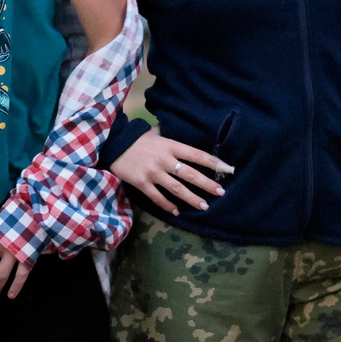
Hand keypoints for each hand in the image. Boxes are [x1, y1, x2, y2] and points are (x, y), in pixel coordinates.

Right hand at [109, 132, 230, 212]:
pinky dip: (168, 205)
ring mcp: (153, 173)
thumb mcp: (156, 133)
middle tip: (220, 192)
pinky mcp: (142, 183)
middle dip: (207, 184)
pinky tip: (177, 211)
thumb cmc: (137, 139)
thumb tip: (183, 130)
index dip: (213, 162)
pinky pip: (157, 197)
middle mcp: (164, 160)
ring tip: (204, 206)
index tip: (227, 168)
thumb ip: (170, 135)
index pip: (196, 154)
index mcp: (170, 145)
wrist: (113, 145)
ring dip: (192, 198)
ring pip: (177, 189)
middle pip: (190, 174)